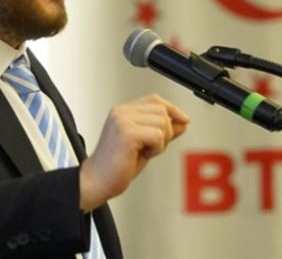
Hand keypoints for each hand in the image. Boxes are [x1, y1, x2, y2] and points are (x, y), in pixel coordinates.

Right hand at [79, 94, 188, 211]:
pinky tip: (142, 155)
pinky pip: (158, 135)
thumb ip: (162, 130)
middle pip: (162, 110)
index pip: (155, 100)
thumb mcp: (145, 144)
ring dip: (161, 141)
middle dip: (166, 130)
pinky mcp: (127, 132)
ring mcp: (123, 120)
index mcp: (123, 111)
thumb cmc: (117, 166)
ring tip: (144, 151)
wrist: (97, 182)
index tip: (184, 120)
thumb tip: (183, 122)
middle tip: (152, 147)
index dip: (172, 109)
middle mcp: (121, 112)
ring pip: (162, 122)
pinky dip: (157, 149)